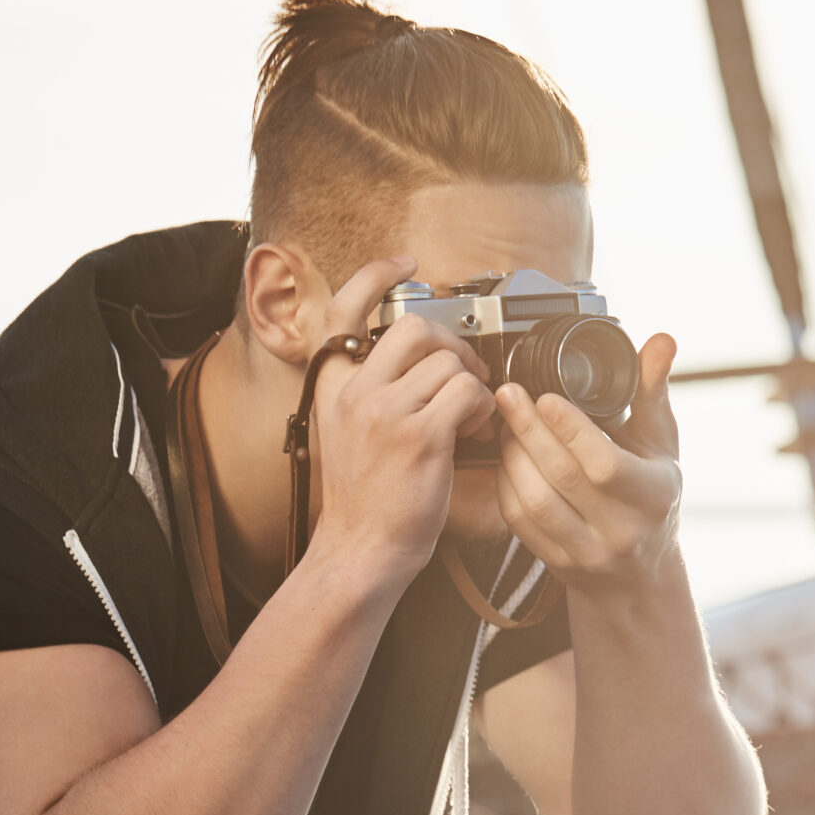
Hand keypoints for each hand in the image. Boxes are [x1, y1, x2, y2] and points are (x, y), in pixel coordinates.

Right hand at [307, 256, 495, 576]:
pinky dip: (481, 408)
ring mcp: (385, 412)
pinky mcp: (419, 437)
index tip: (404, 264)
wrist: (359, 550)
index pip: (343, 309)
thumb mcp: (346, 430)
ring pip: (448, 361)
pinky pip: (467, 394)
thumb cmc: (364, 498)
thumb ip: (369, 389)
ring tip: (468, 416)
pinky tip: (473, 431)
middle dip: (452, 344)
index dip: (375, 276)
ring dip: (472, 384)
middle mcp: (354, 391)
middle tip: (464, 375)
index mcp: (334, 385)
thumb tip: (415, 360)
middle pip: (414, 326)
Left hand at [491, 331, 682, 591]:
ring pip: (534, 501)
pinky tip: (506, 457)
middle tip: (508, 394)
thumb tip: (661, 341)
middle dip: (528, 430)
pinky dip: (506, 483)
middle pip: (562, 477)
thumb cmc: (652, 499)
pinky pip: (519, 520)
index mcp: (652, 497)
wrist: (640, 575)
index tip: (545, 396)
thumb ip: (653, 392)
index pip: (605, 464)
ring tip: (506, 423)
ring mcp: (587, 552)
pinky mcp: (557, 562)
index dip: (570, 429)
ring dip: (512, 455)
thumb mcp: (661, 445)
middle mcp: (621, 531)